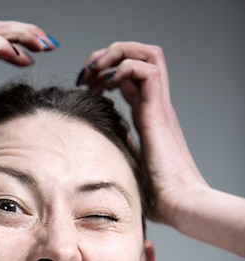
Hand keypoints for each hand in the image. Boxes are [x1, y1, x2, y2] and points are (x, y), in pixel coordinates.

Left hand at [77, 42, 207, 224]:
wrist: (177, 204)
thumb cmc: (156, 196)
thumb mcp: (126, 168)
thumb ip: (116, 153)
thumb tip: (95, 148)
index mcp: (147, 118)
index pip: (128, 80)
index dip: (104, 74)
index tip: (83, 88)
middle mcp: (155, 107)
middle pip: (138, 58)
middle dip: (108, 56)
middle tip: (86, 74)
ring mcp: (158, 107)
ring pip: (146, 54)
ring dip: (118, 54)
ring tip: (96, 72)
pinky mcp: (159, 112)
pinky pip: (146, 70)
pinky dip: (125, 68)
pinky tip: (109, 86)